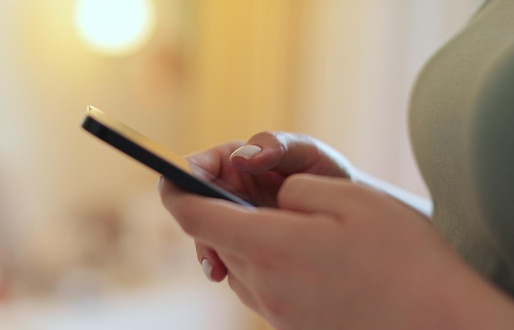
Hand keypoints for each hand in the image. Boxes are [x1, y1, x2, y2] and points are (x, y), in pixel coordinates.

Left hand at [160, 174, 513, 329]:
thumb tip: (268, 199)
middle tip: (236, 183)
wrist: (441, 322)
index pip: (195, 219)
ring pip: (234, 264)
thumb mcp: (347, 196)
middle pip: (214, 241)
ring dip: (239, 237)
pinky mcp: (291, 327)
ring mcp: (276, 313)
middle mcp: (263, 286)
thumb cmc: (401, 254)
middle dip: (215, 210)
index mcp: (270, 248)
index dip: (175, 192)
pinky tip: (290, 250)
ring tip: (270, 217)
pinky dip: (260, 260)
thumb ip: (291, 189)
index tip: (168, 175)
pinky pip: (257, 287)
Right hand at [179, 131, 353, 279]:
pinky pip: (224, 254)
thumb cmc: (326, 173)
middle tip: (202, 239)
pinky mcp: (242, 245)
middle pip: (195, 205)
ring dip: (207, 250)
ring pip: (205, 234)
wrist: (350, 214)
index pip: (195, 166)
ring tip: (216, 268)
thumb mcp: (307, 152)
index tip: (181, 194)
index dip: (182, 178)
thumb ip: (277, 146)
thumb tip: (243, 156)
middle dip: (194, 224)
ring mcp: (233, 220)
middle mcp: (226, 191)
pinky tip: (230, 276)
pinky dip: (225, 265)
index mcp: (232, 162)